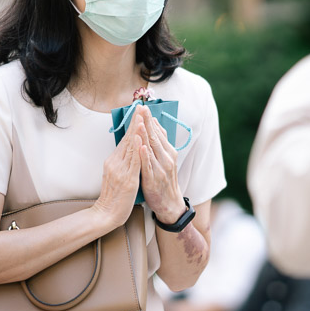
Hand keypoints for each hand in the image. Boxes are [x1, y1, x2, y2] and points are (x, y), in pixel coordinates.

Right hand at [92, 111, 142, 227]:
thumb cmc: (113, 197)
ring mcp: (121, 171)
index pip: (125, 139)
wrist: (106, 215)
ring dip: (137, 130)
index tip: (138, 112)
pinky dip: (137, 149)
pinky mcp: (127, 180)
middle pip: (127, 139)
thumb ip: (121, 162)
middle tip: (140, 107)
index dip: (132, 125)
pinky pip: (134, 162)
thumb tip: (128, 150)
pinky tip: (141, 138)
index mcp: (113, 161)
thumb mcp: (115, 175)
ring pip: (130, 147)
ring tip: (141, 116)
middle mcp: (116, 163)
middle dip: (135, 122)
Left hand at [134, 105, 185, 223]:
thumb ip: (159, 143)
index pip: (158, 132)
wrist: (170, 203)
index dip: (150, 119)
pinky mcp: (153, 179)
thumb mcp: (164, 159)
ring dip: (145, 135)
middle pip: (155, 137)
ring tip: (139, 122)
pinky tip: (141, 147)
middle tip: (141, 108)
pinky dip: (145, 156)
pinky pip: (148, 166)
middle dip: (147, 122)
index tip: (143, 106)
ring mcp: (160, 168)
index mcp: (168, 151)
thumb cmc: (164, 180)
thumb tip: (153, 124)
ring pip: (151, 149)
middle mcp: (166, 157)